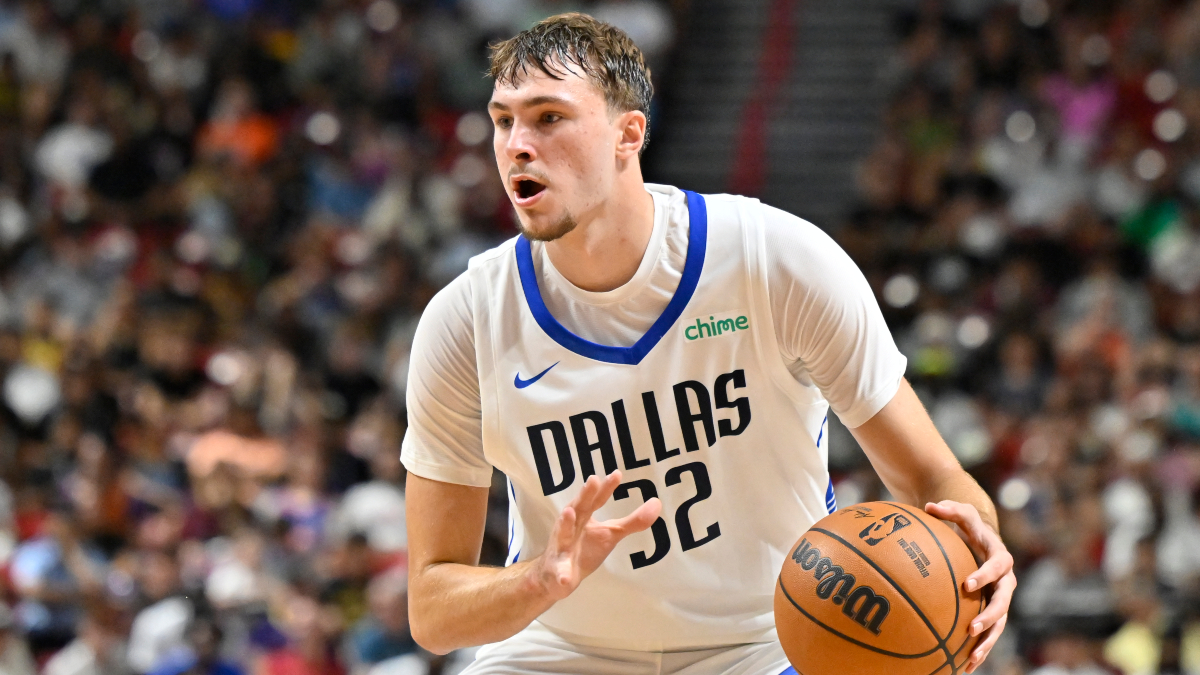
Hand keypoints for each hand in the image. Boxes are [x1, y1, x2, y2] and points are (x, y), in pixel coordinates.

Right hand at [533, 471, 661, 601]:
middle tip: (592, 479)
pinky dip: (561, 574)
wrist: (556, 577)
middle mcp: (570, 527)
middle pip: (578, 509)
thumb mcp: (611, 534)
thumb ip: (633, 521)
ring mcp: (562, 548)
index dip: (606, 488)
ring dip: (564, 524)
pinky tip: (564, 578)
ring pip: (562, 534)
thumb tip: (657, 503)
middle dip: (584, 495)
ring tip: (568, 513)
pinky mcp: (557, 569)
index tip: (617, 474)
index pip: (596, 500)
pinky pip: (559, 571)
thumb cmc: (584, 548)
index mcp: (584, 517)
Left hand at [925, 500, 1016, 673]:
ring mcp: (1000, 599)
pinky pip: (988, 633)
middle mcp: (1005, 582)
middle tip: (972, 628)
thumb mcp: (961, 512)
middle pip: (1002, 603)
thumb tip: (929, 506)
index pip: (996, 567)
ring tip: (971, 658)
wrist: (981, 540)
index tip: (967, 584)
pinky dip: (978, 649)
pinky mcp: (991, 612)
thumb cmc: (968, 525)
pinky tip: (963, 666)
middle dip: (989, 617)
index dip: (984, 575)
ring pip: (998, 625)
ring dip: (987, 642)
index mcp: (999, 558)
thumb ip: (949, 509)